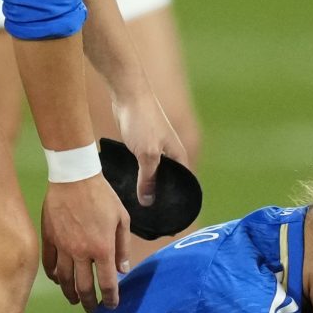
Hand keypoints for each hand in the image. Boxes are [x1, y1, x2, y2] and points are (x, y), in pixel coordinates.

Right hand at [42, 172, 128, 311]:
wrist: (74, 177)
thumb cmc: (102, 196)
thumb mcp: (122, 219)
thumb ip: (123, 247)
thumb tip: (123, 270)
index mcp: (102, 248)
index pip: (107, 283)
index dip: (110, 298)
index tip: (111, 305)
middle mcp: (81, 252)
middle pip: (83, 287)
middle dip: (89, 302)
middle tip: (92, 308)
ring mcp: (62, 246)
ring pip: (64, 280)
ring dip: (70, 293)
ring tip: (75, 300)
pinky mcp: (49, 239)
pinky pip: (49, 264)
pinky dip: (54, 276)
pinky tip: (58, 280)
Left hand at [113, 89, 186, 207]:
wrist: (128, 95)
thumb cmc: (142, 121)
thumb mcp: (147, 154)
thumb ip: (148, 178)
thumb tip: (148, 202)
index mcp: (179, 155)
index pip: (184, 183)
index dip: (177, 199)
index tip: (168, 217)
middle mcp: (170, 153)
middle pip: (168, 180)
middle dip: (160, 195)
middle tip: (150, 215)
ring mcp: (155, 149)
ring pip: (153, 174)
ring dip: (147, 186)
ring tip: (138, 204)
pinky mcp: (141, 146)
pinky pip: (142, 166)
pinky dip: (137, 176)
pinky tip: (128, 186)